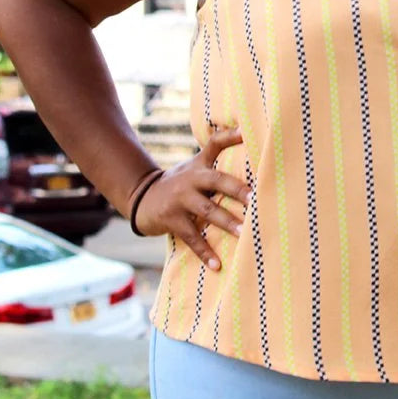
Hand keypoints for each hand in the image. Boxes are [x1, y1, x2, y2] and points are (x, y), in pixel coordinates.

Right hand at [134, 126, 249, 269]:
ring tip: (244, 233)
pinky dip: (205, 252)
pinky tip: (217, 265)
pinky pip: (192, 237)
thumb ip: (217, 157)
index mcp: (199, 165)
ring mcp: (180, 199)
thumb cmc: (181, 183)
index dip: (230, 136)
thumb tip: (246, 140)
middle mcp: (191, 179)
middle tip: (255, 200)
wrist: (142, 198)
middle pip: (217, 180)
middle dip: (237, 190)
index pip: (215, 144)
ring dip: (226, 222)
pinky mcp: (171, 220)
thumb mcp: (195, 166)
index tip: (247, 132)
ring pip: (206, 210)